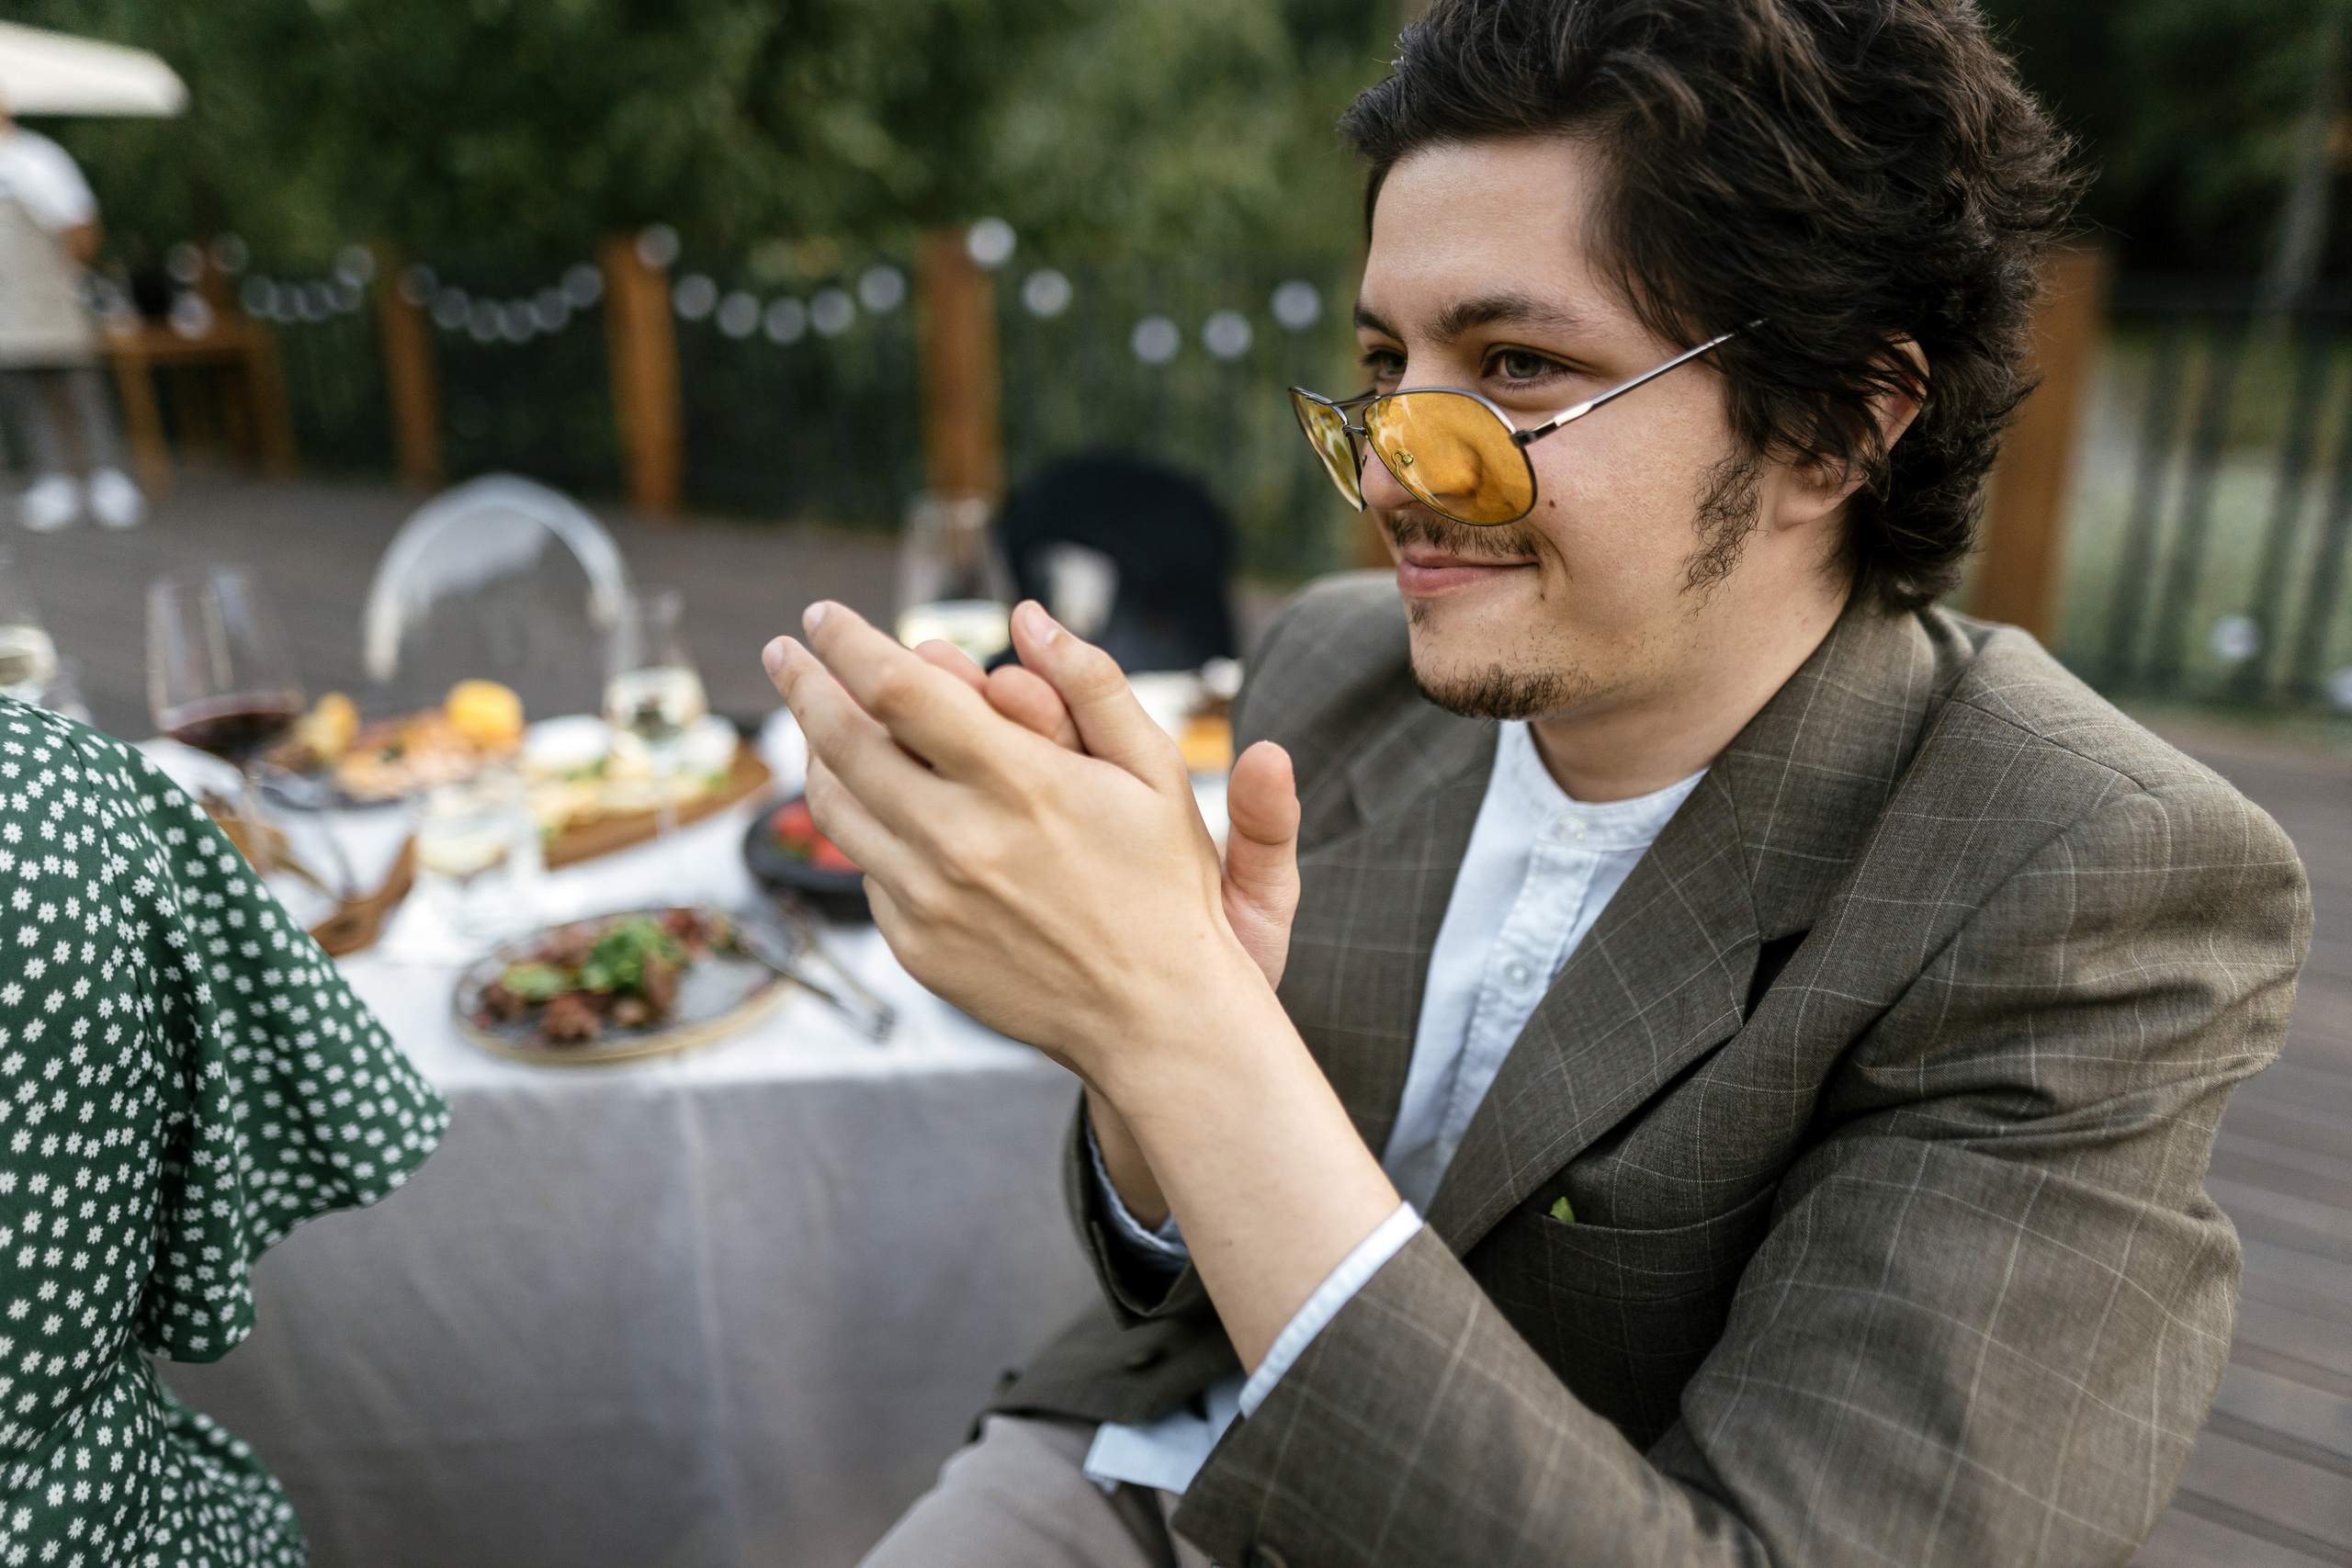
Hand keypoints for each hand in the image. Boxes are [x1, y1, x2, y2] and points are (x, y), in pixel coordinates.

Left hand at [768, 599, 1398, 1368]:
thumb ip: (1094, 684)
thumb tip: (1030, 617)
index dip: (847, 642)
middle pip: (842, 738)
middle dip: (804, 682)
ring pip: (836, 806)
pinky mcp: (915, 946)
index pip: (896, 688)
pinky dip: (862, 825)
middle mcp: (958, 839)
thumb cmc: (1166, 889)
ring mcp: (928, 899)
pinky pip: (867, 869)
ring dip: (812, 751)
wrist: (1156, 1019)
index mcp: (1017, 782)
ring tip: (810, 721)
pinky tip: (873, 806)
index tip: (822, 617)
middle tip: (783, 651)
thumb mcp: (1155, 773)